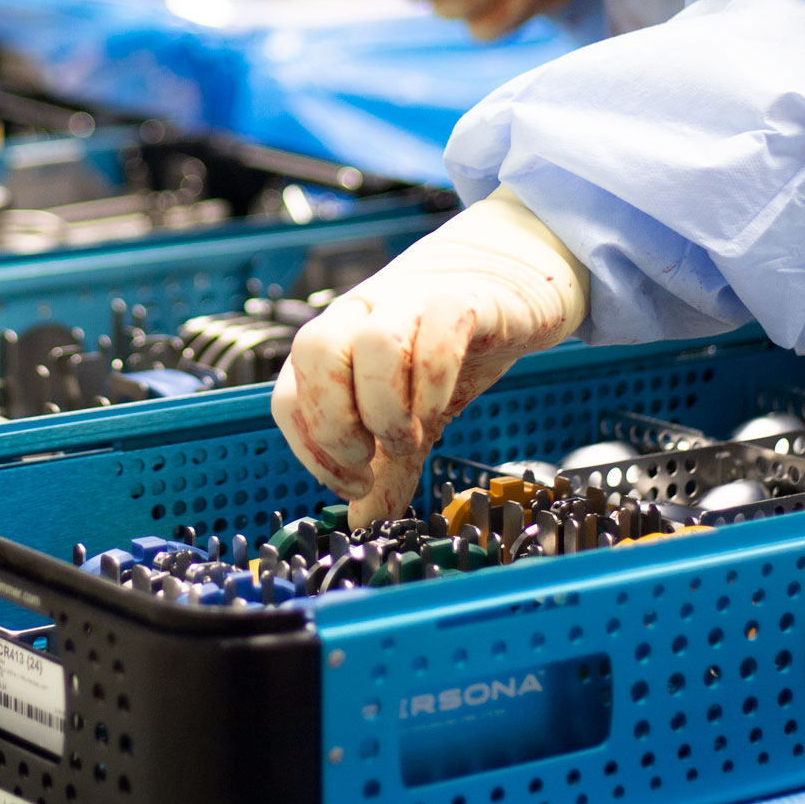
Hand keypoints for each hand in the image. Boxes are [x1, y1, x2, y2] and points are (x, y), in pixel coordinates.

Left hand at [272, 192, 589, 526]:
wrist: (514, 279)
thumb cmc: (454, 344)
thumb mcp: (412, 412)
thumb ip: (388, 467)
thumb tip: (362, 524)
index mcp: (336, 343)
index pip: (290, 394)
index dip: (313, 450)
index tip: (354, 483)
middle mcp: (361, 315)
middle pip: (314, 353)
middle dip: (337, 425)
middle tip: (374, 458)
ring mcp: (409, 300)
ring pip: (370, 342)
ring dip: (387, 406)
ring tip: (413, 434)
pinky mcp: (463, 298)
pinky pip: (438, 331)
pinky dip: (433, 382)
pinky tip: (442, 409)